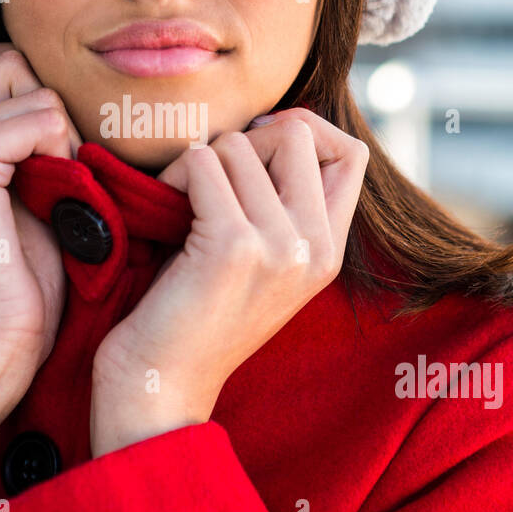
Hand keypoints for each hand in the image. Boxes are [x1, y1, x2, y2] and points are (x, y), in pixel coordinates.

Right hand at [0, 42, 81, 453]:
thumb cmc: (24, 280)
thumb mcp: (32, 192)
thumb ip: (30, 141)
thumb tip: (66, 94)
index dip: (38, 100)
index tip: (55, 155)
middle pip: (15, 64)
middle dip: (52, 111)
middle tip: (59, 175)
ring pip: (31, 86)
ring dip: (61, 135)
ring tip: (56, 192)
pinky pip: (38, 117)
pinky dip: (61, 151)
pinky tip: (54, 195)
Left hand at [90, 109, 368, 456]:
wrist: (160, 386)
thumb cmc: (192, 314)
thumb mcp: (259, 260)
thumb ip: (281, 204)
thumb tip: (278, 125)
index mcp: (329, 251)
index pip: (352, 152)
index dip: (303, 130)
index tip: (255, 149)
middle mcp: (316, 247)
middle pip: (297, 134)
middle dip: (242, 142)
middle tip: (208, 183)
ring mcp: (280, 245)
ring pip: (239, 145)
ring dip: (197, 164)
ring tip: (179, 208)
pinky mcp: (233, 245)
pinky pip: (202, 162)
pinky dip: (174, 176)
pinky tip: (164, 213)